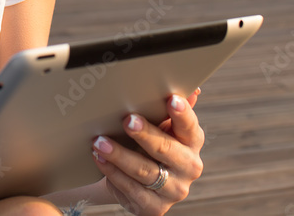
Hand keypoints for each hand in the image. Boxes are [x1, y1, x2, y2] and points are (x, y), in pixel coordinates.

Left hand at [91, 88, 203, 215]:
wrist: (139, 180)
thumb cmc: (152, 142)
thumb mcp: (162, 125)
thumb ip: (173, 108)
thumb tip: (193, 89)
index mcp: (193, 141)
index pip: (189, 126)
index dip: (182, 113)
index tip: (171, 99)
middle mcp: (189, 167)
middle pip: (166, 149)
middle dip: (145, 134)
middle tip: (127, 120)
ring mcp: (174, 190)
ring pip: (145, 171)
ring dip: (120, 155)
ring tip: (100, 142)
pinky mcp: (154, 207)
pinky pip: (132, 189)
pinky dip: (113, 173)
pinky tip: (100, 159)